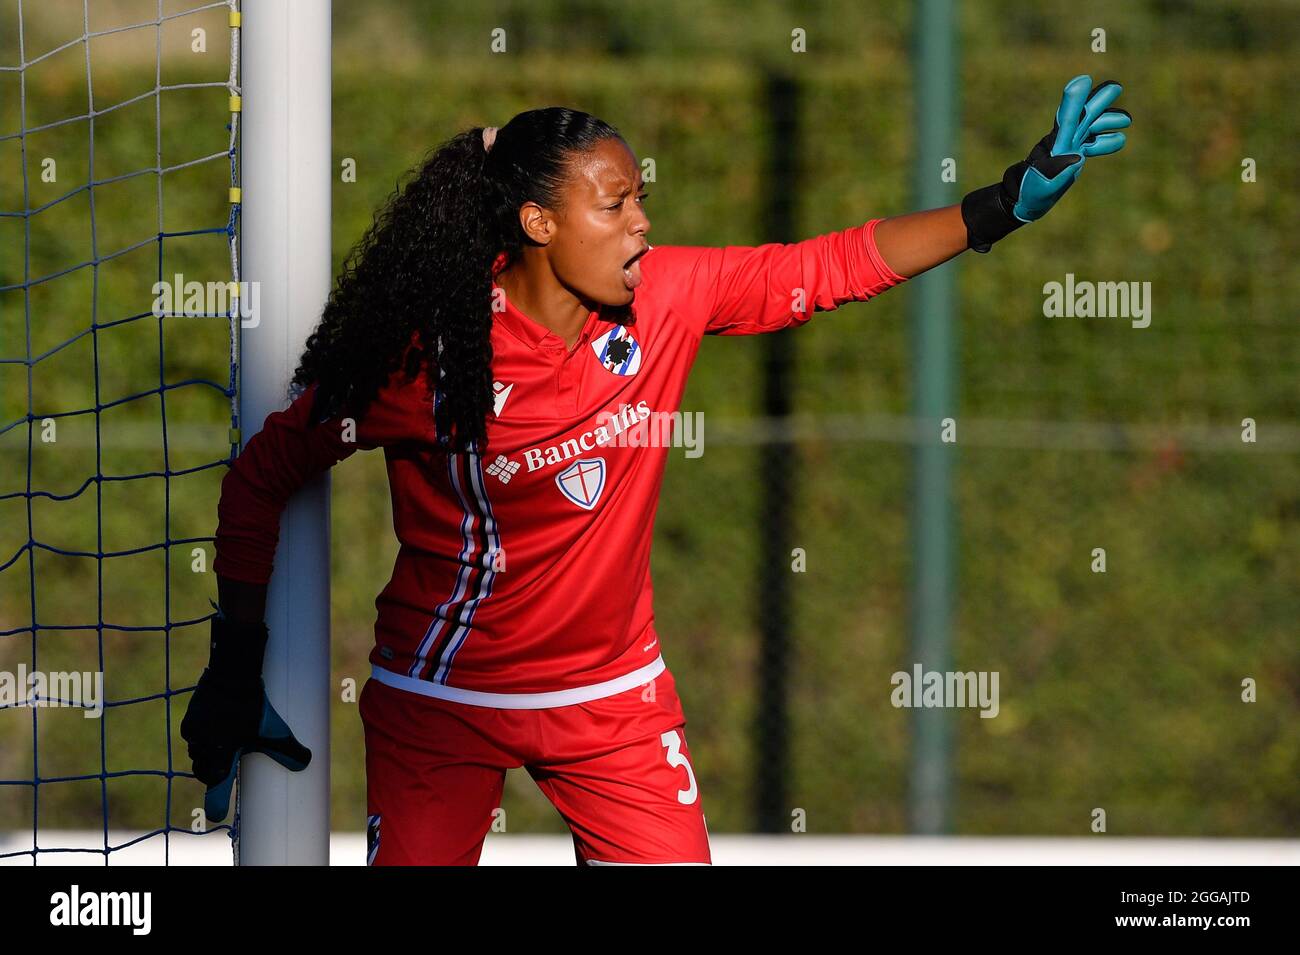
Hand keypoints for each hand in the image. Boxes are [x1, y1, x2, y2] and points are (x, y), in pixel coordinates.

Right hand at [180, 609, 311, 821]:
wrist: (233, 676)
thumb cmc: (253, 707)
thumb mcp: (273, 731)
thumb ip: (288, 750)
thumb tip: (307, 762)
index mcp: (221, 756)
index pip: (215, 786)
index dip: (216, 802)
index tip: (216, 814)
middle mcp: (202, 747)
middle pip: (205, 770)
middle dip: (214, 773)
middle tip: (225, 772)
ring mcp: (192, 733)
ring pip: (198, 753)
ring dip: (208, 755)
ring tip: (223, 749)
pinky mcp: (188, 719)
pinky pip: (193, 736)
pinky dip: (203, 739)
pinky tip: (214, 732)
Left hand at [962, 74, 1131, 251]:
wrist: (1025, 200)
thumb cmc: (1029, 192)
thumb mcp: (1040, 185)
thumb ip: (1056, 171)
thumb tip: (1078, 157)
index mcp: (1055, 145)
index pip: (1067, 119)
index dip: (1075, 100)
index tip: (1082, 81)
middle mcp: (1064, 141)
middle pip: (1084, 116)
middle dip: (1099, 101)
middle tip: (1115, 87)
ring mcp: (1071, 147)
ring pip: (1092, 126)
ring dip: (1108, 121)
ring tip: (1126, 121)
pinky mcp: (1075, 156)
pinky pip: (1093, 143)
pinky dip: (1106, 141)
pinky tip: (1119, 139)